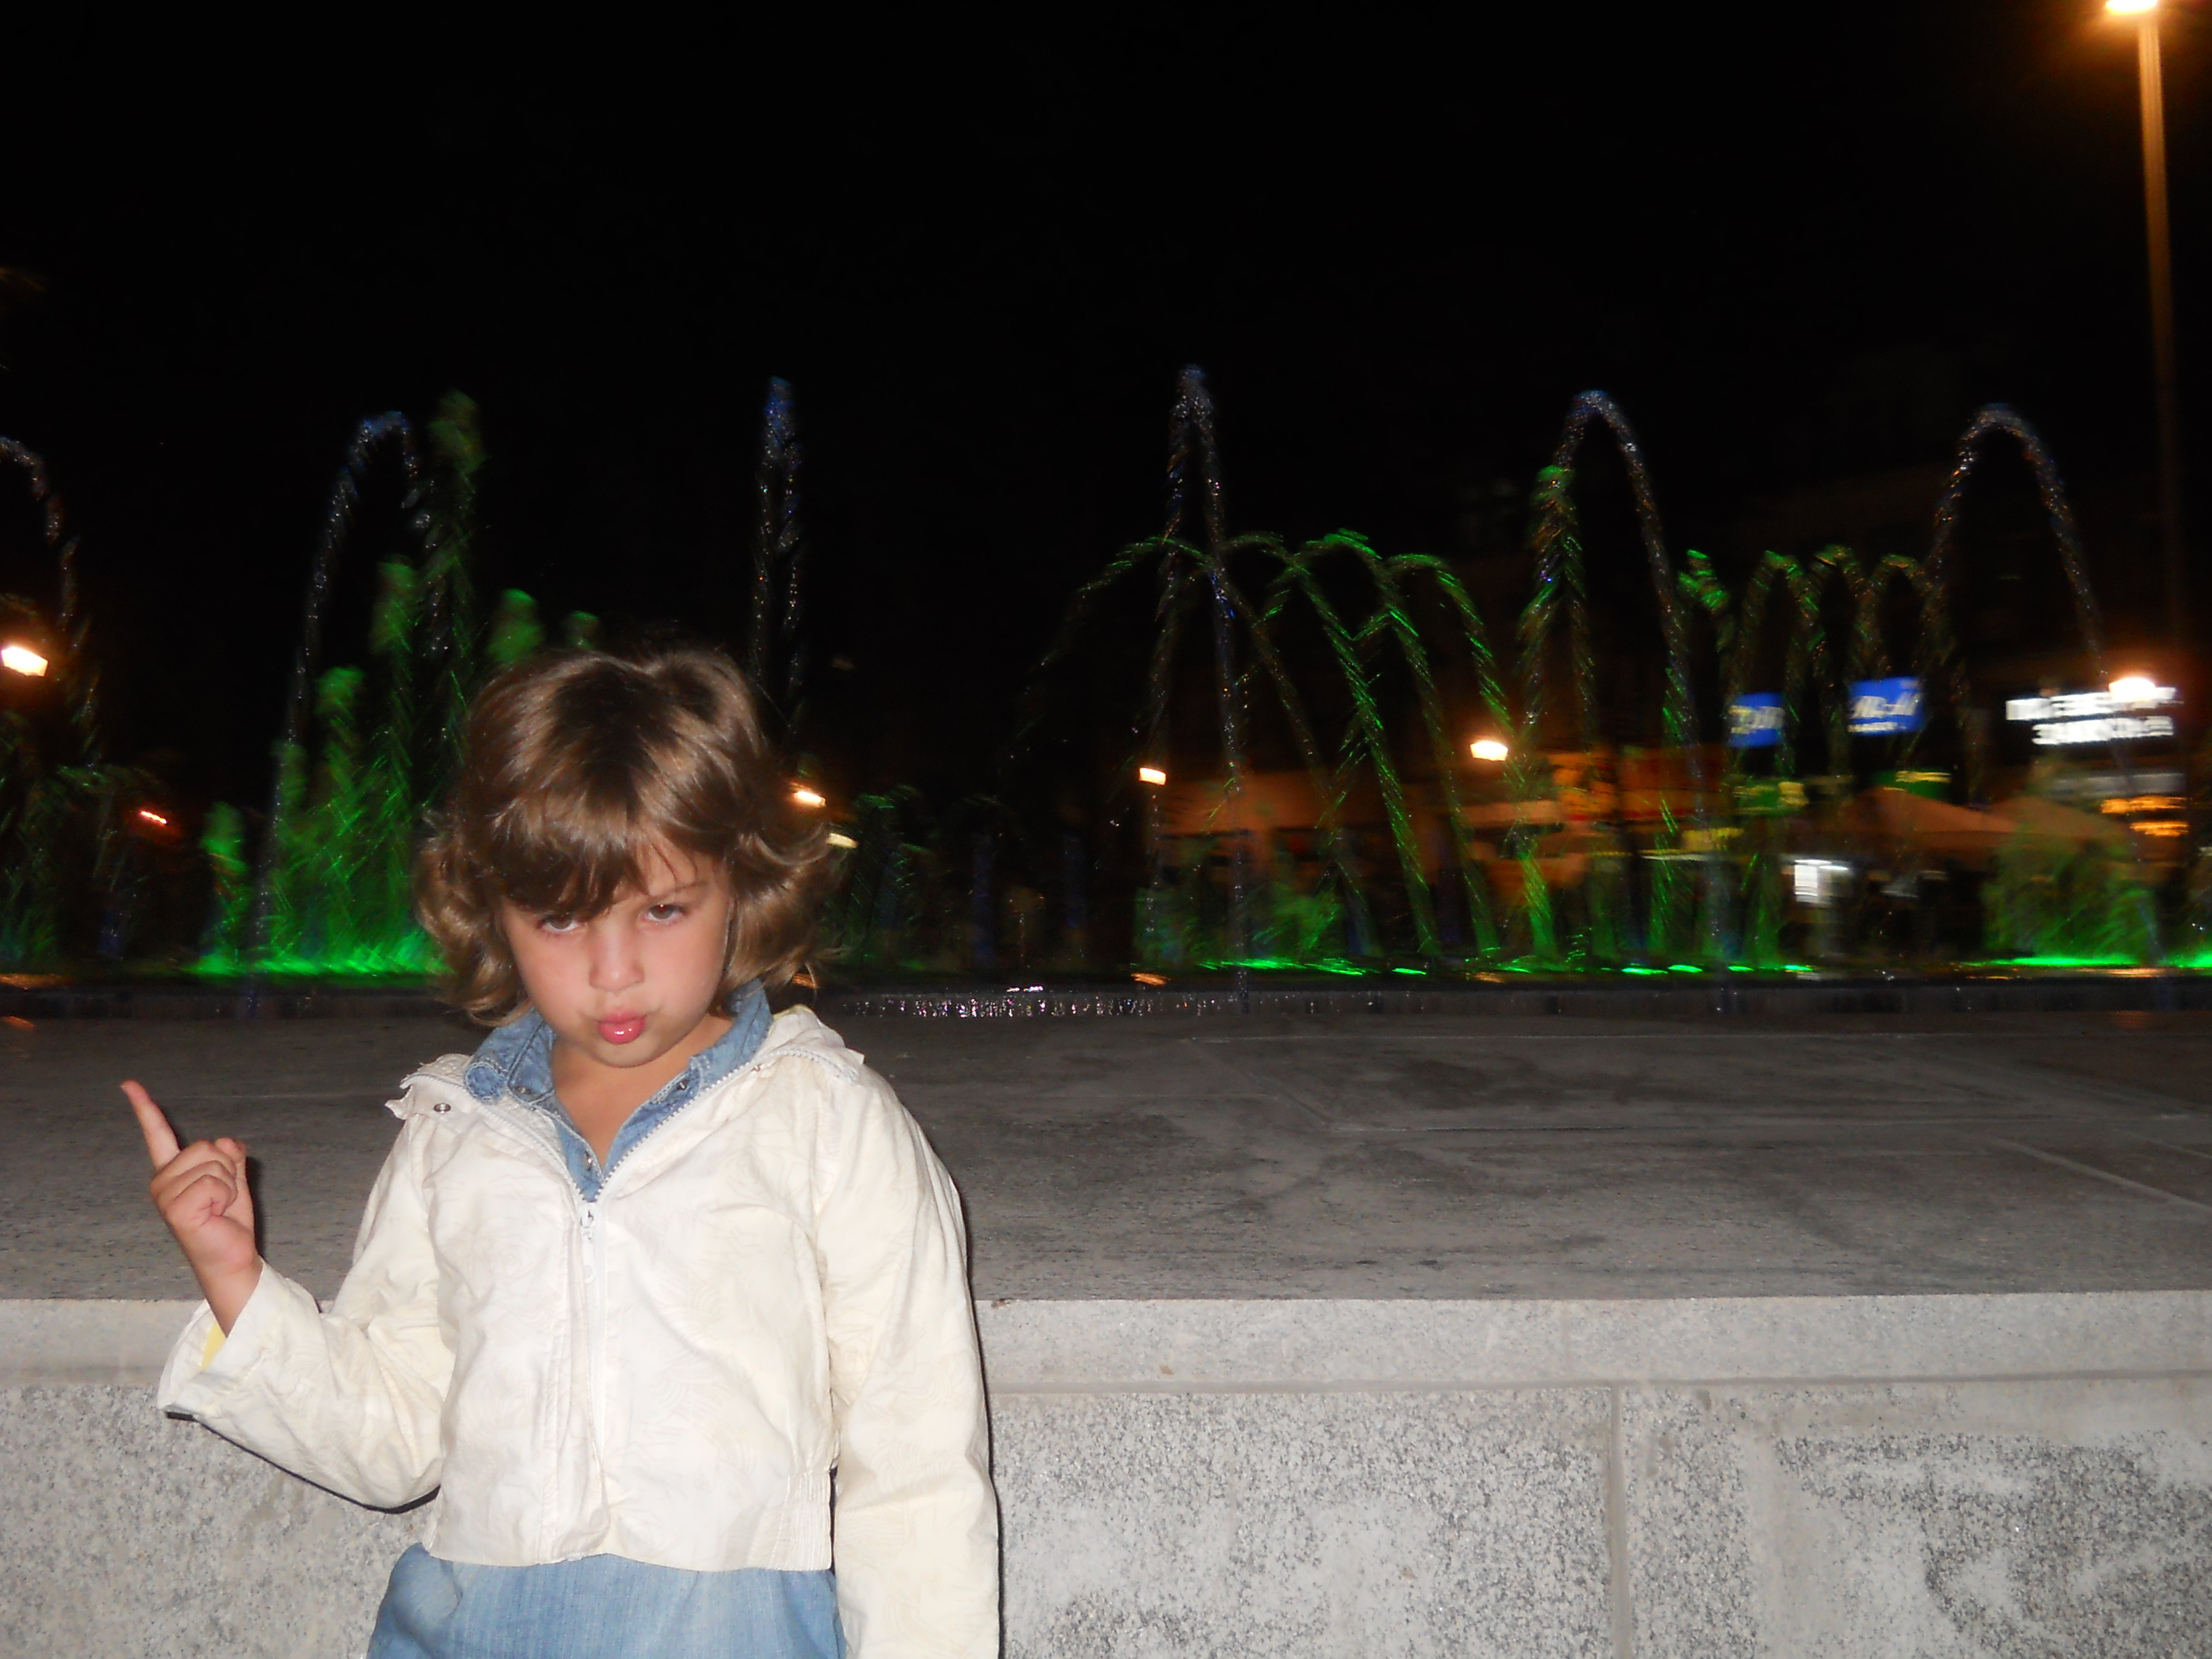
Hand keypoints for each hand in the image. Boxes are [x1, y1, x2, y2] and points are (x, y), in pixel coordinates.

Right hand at [125, 1079, 262, 1332]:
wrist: (232, 1256)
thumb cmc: (228, 1220)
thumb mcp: (233, 1179)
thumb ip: (229, 1156)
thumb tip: (228, 1142)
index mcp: (172, 1171)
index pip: (157, 1134)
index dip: (144, 1107)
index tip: (128, 1084)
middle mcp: (161, 1181)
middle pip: (207, 1146)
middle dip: (227, 1168)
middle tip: (221, 1198)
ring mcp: (164, 1195)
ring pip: (213, 1162)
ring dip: (227, 1184)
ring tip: (218, 1207)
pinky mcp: (174, 1209)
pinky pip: (214, 1181)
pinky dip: (225, 1196)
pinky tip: (215, 1214)